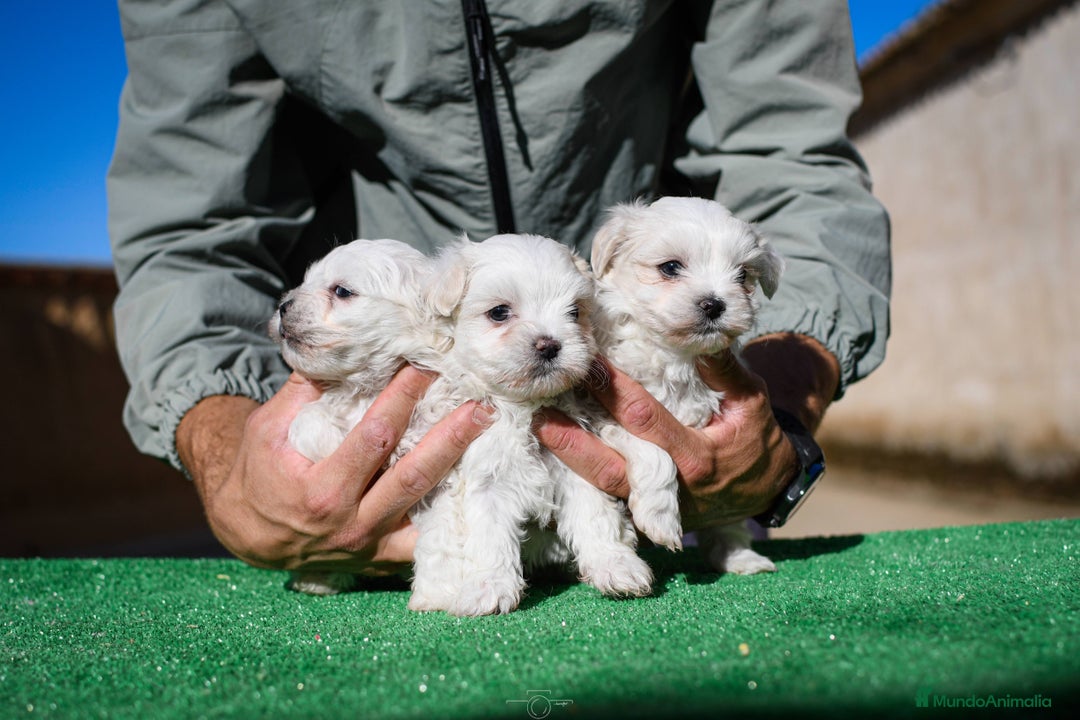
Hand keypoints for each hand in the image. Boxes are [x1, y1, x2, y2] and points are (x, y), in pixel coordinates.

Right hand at [177, 367, 491, 575]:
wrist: (249, 533)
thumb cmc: (259, 473)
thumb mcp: (267, 429)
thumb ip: (302, 391)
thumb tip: (337, 346)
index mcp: (321, 491)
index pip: (375, 438)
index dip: (403, 400)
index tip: (424, 367)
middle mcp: (351, 523)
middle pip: (413, 476)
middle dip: (450, 438)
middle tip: (480, 406)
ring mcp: (371, 544)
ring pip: (426, 507)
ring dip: (461, 471)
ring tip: (486, 435)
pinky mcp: (382, 557)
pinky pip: (425, 540)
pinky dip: (451, 516)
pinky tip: (477, 486)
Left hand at [536, 333, 838, 529]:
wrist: (765, 490)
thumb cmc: (754, 438)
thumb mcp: (751, 401)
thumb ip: (726, 370)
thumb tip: (704, 334)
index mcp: (697, 457)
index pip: (648, 422)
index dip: (617, 394)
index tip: (591, 365)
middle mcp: (671, 487)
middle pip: (612, 470)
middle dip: (575, 445)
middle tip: (541, 415)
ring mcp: (655, 506)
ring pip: (604, 487)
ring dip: (570, 461)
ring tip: (539, 428)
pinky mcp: (645, 514)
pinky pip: (608, 497)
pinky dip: (580, 476)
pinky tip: (555, 450)